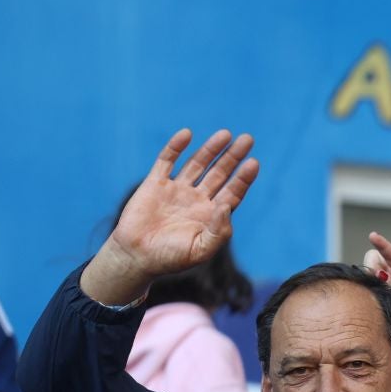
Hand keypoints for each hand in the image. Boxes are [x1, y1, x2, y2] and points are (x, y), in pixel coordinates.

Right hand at [88, 130, 258, 302]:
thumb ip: (219, 231)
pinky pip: (167, 161)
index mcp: (211, 215)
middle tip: (248, 139)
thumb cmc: (171, 258)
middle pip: (219, 173)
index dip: (243, 178)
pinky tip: (187, 134)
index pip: (233, 191)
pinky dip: (176, 147)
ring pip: (197, 164)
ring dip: (211, 149)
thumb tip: (228, 206)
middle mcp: (197, 199)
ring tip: (226, 134)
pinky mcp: (155, 183)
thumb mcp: (201, 249)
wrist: (136, 257)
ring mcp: (177, 189)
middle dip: (233, 157)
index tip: (253, 163)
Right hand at [365, 232, 390, 347]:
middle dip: (372, 265)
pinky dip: (367, 294)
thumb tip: (377, 273)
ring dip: (368, 279)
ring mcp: (388, 292)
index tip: (373, 236)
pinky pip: (369, 295)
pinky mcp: (383, 305)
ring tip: (376, 290)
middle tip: (376, 278)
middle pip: (375, 263)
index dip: (382, 245)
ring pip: (369, 278)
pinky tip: (369, 297)